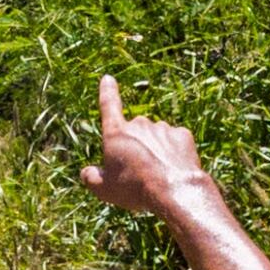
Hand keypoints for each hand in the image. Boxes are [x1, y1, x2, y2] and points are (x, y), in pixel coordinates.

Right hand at [85, 76, 222, 231]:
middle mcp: (139, 124)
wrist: (174, 191)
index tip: (108, 78)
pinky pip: (174, 142)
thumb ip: (91, 178)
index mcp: (117, 134)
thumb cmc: (135, 189)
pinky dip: (173, 153)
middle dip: (136, 146)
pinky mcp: (182, 135)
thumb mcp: (104, 190)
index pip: (109, 106)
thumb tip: (87, 172)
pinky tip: (174, 169)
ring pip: (156, 137)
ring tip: (158, 175)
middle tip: (138, 173)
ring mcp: (162, 128)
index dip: (107, 92)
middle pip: (135, 132)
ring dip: (155, 150)